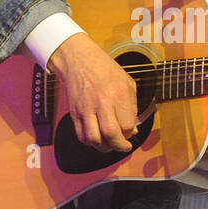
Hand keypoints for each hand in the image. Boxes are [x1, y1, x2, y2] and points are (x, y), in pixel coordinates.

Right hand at [48, 32, 139, 152]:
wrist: (79, 60)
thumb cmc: (105, 70)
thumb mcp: (127, 83)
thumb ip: (132, 108)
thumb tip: (133, 130)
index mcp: (118, 93)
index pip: (127, 124)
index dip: (130, 133)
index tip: (131, 133)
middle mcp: (101, 102)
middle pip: (111, 134)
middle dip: (120, 146)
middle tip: (123, 146)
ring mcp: (86, 109)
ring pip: (94, 139)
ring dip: (104, 147)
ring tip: (110, 145)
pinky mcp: (74, 113)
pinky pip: (81, 136)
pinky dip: (91, 142)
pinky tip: (98, 138)